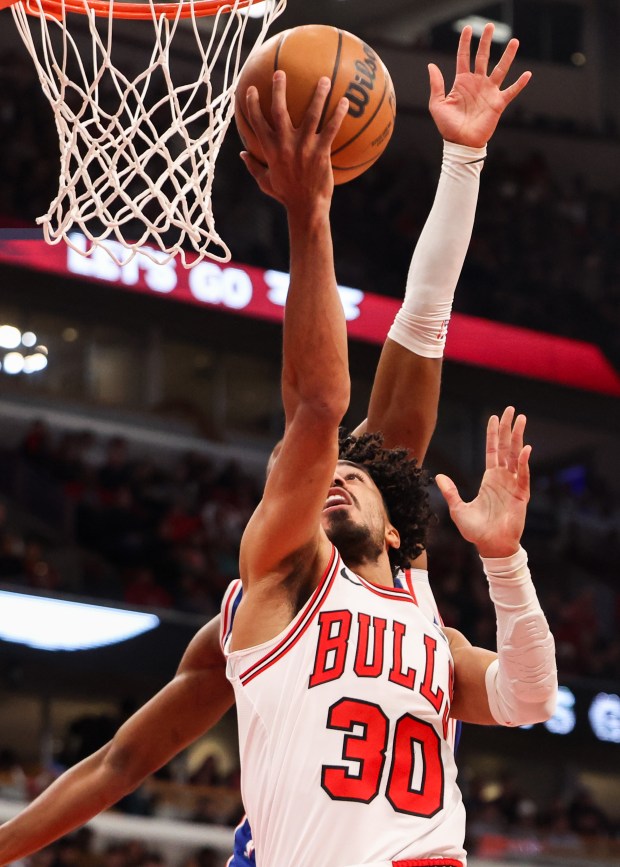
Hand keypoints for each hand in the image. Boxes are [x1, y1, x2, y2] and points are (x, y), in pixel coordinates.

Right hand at [241, 71, 348, 216]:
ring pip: (311, 114)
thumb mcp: (265, 182)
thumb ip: (253, 166)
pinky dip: (338, 114)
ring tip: (324, 79)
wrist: (306, 208)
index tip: (251, 89)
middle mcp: (285, 144)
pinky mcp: (321, 152)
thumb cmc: (286, 196)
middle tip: (280, 72)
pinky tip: (345, 102)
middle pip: (279, 110)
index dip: (252, 104)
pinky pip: (331, 128)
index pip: (257, 121)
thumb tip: (241, 154)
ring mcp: (304, 147)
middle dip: (278, 89)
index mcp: (270, 149)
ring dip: (318, 95)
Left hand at [429, 23, 531, 147]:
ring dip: (508, 56)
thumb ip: (436, 85)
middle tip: (490, 26)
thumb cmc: (448, 126)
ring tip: (514, 41)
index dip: (465, 43)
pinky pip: (511, 91)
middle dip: (486, 42)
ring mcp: (489, 92)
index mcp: (462, 82)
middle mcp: (477, 83)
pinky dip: (520, 84)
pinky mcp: (498, 103)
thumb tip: (431, 65)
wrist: (461, 143)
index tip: (468, 29)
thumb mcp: (437, 105)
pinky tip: (527, 74)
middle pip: (483, 57)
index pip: (464, 57)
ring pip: (500, 69)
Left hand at [436, 406, 530, 557]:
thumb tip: (438, 476)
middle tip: (512, 409)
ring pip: (517, 456)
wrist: (490, 547)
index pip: (493, 451)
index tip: (495, 417)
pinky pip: (523, 475)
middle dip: (509, 428)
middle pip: (506, 448)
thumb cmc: (476, 531)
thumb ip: (450, 492)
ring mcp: (514, 485)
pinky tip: (525, 449)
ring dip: (519, 438)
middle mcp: (503, 478)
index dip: (493, 434)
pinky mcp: (521, 495)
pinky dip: (524, 462)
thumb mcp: (458, 509)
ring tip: (522, 420)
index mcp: (490, 479)